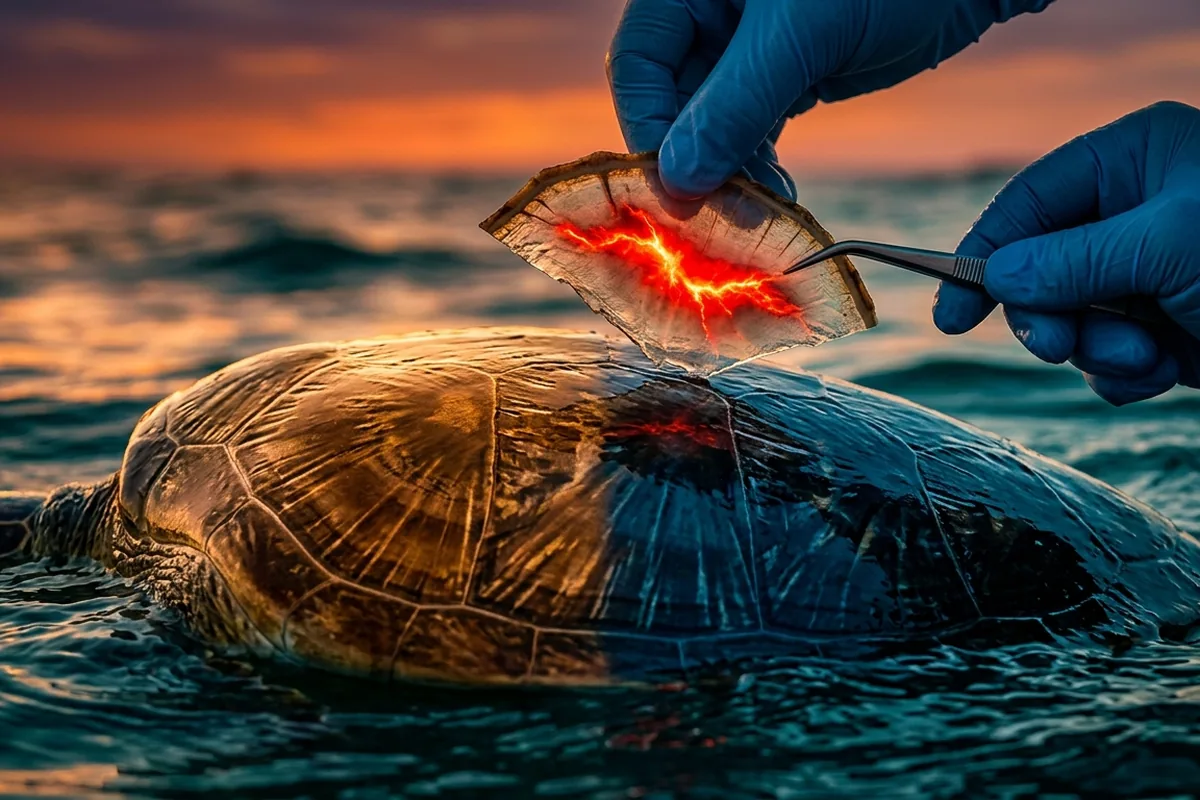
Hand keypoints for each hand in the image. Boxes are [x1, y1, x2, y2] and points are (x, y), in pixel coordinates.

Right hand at [607, 0, 1053, 199]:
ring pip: (709, 123)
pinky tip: (775, 194)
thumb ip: (734, 105)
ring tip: (756, 211)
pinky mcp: (785, 74)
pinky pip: (748, 129)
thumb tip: (677, 182)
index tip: (677, 187)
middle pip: (669, 99)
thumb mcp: (801, 36)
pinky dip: (756, 166)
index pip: (639, 62)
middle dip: (692, 159)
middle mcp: (711, 14)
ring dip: (726, 172)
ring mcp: (746, 48)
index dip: (650, 126)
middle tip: (716, 215)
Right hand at [934, 101, 1199, 405]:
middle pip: (1040, 270)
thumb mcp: (1166, 246)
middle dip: (1051, 315)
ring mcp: (1152, 276)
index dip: (983, 257)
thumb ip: (1069, 259)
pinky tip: (1167, 373)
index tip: (952, 317)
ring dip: (1099, 350)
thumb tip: (998, 277)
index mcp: (1134, 162)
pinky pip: (1111, 358)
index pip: (1029, 205)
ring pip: (1073, 321)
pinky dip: (1126, 375)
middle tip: (1061, 344)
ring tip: (1149, 358)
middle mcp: (1137, 215)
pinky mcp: (1170, 329)